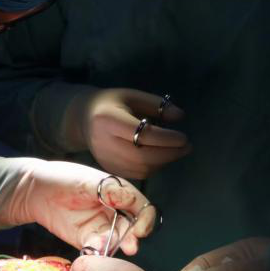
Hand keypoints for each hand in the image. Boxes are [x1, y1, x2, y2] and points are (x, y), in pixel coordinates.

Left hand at [0, 155, 158, 254]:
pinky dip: (98, 254)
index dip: (145, 219)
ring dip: (115, 247)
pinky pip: (98, 250)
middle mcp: (114, 211)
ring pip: (116, 241)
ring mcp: (101, 227)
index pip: (142, 207)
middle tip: (130, 247)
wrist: (34, 191)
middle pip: (132, 228)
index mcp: (119, 193)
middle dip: (132, 238)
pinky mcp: (86, 240)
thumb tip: (132, 200)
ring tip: (105, 249)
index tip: (139, 229)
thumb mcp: (86, 180)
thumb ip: (109, 190)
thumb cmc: (61, 178)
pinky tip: (93, 253)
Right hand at [65, 88, 190, 178]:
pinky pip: (135, 174)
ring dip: (163, 162)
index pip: (142, 134)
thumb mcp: (132, 96)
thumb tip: (180, 116)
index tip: (184, 138)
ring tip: (176, 151)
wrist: (82, 120)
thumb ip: (156, 105)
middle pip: (141, 156)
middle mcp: (104, 142)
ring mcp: (105, 158)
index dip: (166, 139)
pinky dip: (153, 168)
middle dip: (168, 154)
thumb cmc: (111, 104)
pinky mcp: (108, 168)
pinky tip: (161, 158)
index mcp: (109, 120)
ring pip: (140, 169)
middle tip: (187, 147)